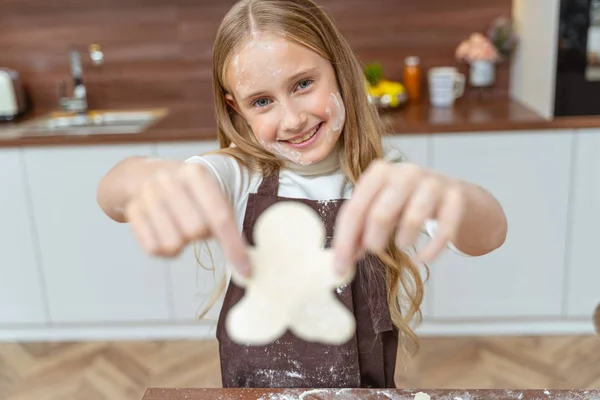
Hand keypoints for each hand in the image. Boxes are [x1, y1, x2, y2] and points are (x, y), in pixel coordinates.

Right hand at [124, 162, 250, 276]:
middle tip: (194, 225)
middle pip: (196, 231)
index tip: (245, 271)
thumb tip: (244, 261)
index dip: (234, 247)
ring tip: (178, 228)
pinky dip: (163, 250)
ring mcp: (148, 195)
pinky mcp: (133, 211)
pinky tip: (163, 233)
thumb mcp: (208, 192)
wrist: (141, 174)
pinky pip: (153, 248)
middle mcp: (171, 181)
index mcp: (197, 174)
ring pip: (173, 244)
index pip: (220, 217)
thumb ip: (225, 220)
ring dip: (180, 245)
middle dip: (200, 236)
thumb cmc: (185, 190)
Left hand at [333, 160, 465, 273]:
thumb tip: (340, 262)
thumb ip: (358, 232)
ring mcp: (432, 183)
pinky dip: (431, 250)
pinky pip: (444, 230)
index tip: (339, 266)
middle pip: (381, 213)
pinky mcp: (455, 198)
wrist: (449, 192)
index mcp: (379, 173)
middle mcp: (405, 173)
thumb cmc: (405, 201)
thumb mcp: (378, 209)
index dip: (345, 240)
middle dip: (373, 240)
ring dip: (404, 240)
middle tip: (374, 252)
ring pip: (413, 218)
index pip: (355, 209)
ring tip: (401, 246)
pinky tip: (422, 258)